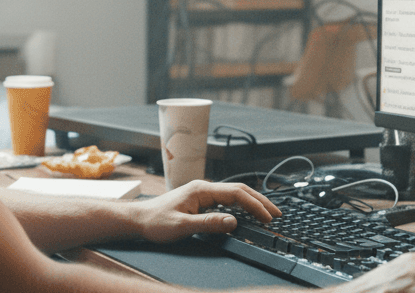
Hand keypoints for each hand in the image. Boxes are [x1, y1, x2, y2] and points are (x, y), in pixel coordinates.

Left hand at [132, 180, 280, 243]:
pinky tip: (247, 213)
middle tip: (277, 214)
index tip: (268, 217)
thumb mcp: (182, 226)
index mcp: (201, 190)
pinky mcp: (200, 200)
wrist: (137, 219)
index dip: (255, 205)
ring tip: (268, 212)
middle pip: (239, 190)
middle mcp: (204, 188)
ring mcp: (202, 193)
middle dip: (260, 201)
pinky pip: (226, 200)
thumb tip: (233, 221)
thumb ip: (208, 223)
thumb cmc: (155, 222)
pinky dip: (241, 205)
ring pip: (234, 194)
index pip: (236, 193)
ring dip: (252, 202)